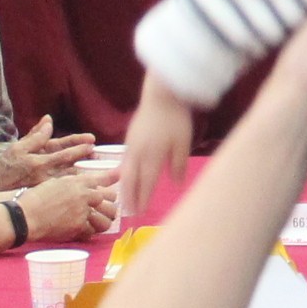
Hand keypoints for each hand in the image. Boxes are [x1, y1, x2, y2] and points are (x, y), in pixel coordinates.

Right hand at [0, 115, 93, 193]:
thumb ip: (35, 135)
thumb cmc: (5, 167)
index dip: (78, 145)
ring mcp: (46, 188)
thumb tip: (48, 120)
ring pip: (69, 181)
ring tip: (98, 171)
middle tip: (100, 156)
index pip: (64, 152)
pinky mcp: (45, 198)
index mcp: (40, 161)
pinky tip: (86, 189)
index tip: (92, 140)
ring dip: (83, 176)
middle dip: (86, 161)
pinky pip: (63, 193)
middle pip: (71, 167)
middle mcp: (45, 175)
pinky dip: (75, 190)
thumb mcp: (18, 147)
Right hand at [23, 166, 118, 242]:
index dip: (114, 177)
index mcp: (77, 182)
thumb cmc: (34, 198)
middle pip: (111, 198)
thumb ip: (71, 183)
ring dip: (105, 219)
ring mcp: (83, 212)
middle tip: (106, 208)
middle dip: (111, 203)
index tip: (122, 175)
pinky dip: (90, 231)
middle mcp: (84, 195)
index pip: (102, 179)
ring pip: (107, 217)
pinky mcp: (79, 227)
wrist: (25, 216)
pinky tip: (85, 230)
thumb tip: (81, 185)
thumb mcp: (54, 183)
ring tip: (101, 221)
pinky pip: (93, 231)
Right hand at [121, 74, 198, 220]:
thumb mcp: (183, 142)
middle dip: (129, 197)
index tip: (140, 213)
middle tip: (128, 212)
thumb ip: (178, 164)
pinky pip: (124, 161)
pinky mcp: (129, 138)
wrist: (160, 94)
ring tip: (124, 200)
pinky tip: (125, 177)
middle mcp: (138, 153)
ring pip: (125, 171)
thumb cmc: (176, 118)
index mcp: (152, 156)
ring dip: (124, 187)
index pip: (145, 183)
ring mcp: (131, 145)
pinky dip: (123, 173)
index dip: (142, 199)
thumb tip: (177, 184)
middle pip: (130, 180)